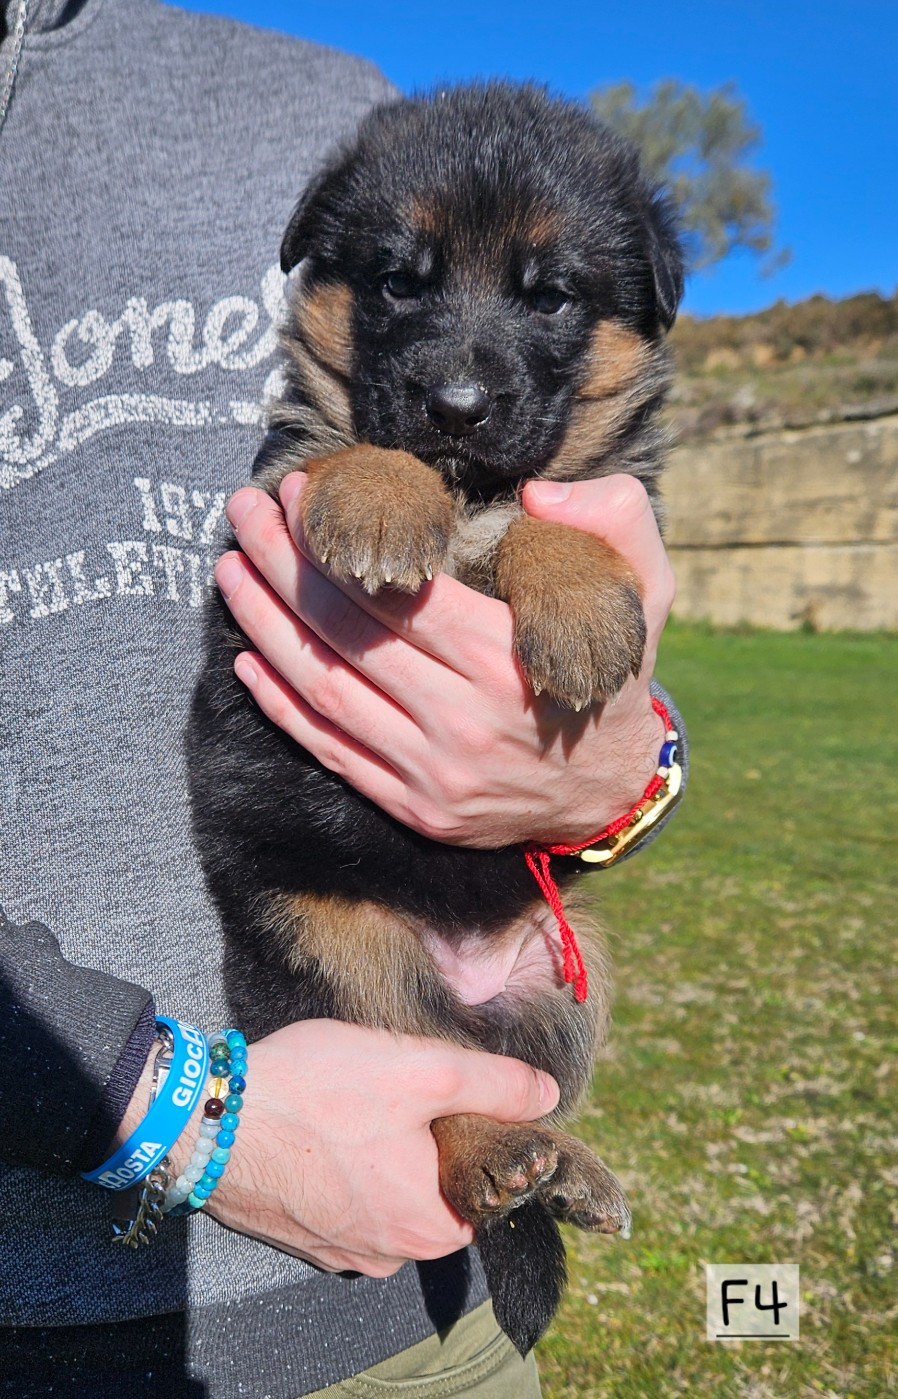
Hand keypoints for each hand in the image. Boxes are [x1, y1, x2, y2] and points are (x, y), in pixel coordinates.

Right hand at [147, 1022, 555, 1274]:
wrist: (207, 1119)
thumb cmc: (318, 1094)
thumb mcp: (420, 1070)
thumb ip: (492, 1084)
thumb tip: (545, 1095)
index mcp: (431, 1228)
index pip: (484, 1186)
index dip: (476, 1133)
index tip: (452, 1094)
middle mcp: (389, 1256)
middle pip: (435, 1188)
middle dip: (424, 1139)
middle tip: (396, 1087)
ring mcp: (339, 1251)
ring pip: (387, 1192)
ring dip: (381, 1151)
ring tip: (354, 1101)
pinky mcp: (299, 1236)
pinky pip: (342, 1198)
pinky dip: (341, 1165)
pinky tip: (323, 1125)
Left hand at [215, 472, 674, 847]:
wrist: (611, 790)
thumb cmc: (614, 675)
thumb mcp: (648, 590)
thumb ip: (615, 521)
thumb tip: (537, 494)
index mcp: (508, 660)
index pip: (399, 592)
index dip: (337, 542)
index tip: (301, 492)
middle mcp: (462, 720)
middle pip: (348, 634)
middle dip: (284, 565)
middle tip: (244, 514)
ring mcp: (431, 771)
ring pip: (326, 690)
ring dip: (266, 626)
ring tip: (231, 571)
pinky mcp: (413, 804)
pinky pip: (331, 750)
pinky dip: (281, 704)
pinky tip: (247, 659)